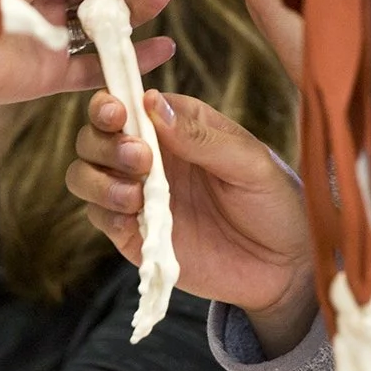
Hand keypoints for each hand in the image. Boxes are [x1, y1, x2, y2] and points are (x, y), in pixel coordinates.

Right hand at [67, 88, 318, 351]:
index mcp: (177, 126)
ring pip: (85, 176)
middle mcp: (151, 156)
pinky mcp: (135, 236)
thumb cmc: (276, 203)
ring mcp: (139, 196)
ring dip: (98, 179)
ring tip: (134, 193)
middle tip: (139, 158)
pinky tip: (133, 219)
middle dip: (104, 143)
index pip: (126, 101)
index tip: (117, 113)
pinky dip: (106, 215)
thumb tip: (152, 101)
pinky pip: (100, 219)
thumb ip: (201, 136)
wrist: (286, 269)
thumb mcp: (250, 163)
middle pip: (94, 137)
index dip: (110, 103)